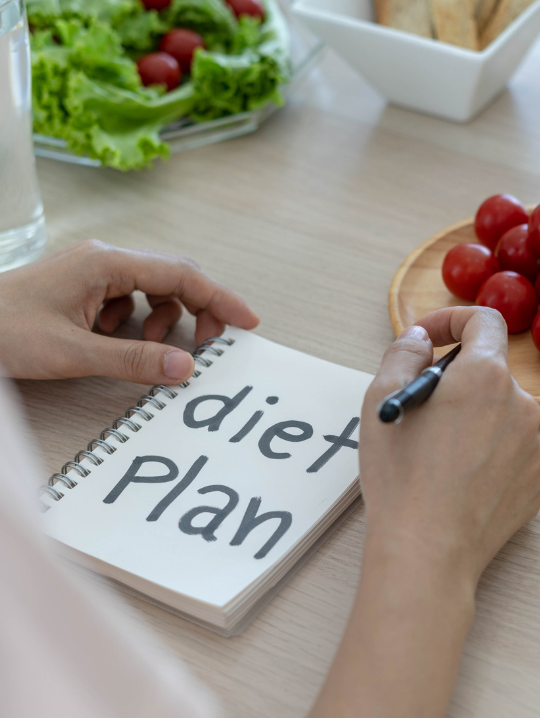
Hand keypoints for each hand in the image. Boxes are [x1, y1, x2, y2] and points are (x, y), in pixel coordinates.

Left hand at [0, 240, 258, 384]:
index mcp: (106, 264)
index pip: (181, 274)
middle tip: (209, 344)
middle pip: (174, 277)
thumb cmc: (2, 331)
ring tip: (155, 345)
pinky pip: (130, 300)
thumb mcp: (72, 351)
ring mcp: (93, 273)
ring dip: (166, 318)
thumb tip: (186, 367)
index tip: (247, 322)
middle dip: (198, 309)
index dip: (219, 298)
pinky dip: (138, 321)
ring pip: (154, 290)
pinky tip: (117, 338)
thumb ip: (134, 358)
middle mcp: (104, 261)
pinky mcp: (84, 289)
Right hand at [359, 306, 539, 590]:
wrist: (427, 552)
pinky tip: (458, 482)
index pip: (483, 321)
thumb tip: (420, 338)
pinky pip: (511, 453)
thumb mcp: (383, 404)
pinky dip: (487, 456)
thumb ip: (403, 355)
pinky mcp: (536, 483)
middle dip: (455, 382)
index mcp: (485, 376)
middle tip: (421, 411)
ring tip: (436, 455)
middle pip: (489, 373)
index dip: (451, 320)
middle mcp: (522, 405)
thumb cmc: (401, 478)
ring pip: (501, 415)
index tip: (427, 340)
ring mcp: (534, 447)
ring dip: (472, 420)